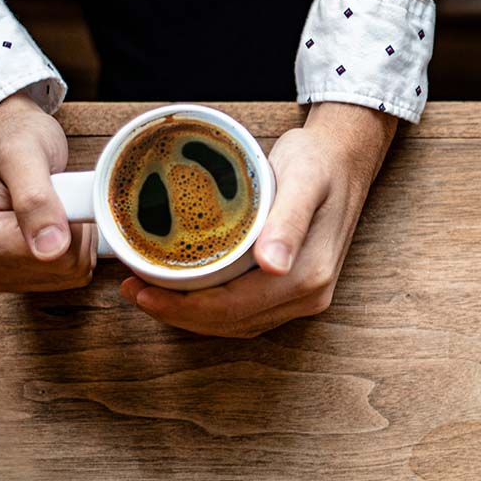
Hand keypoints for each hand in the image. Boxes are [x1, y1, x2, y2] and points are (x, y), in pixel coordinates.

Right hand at [0, 93, 95, 291]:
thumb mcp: (23, 156)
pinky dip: (76, 248)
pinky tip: (56, 224)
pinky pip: (73, 274)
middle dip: (77, 230)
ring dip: (78, 238)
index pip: (58, 255)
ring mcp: (3, 275)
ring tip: (54, 207)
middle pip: (68, 268)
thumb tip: (51, 249)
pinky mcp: (22, 278)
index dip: (73, 221)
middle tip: (57, 197)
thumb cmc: (13, 140)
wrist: (4, 139)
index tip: (56, 192)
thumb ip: (36, 200)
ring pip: (74, 273)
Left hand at [120, 102, 395, 336]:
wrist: (345, 158)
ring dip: (192, 316)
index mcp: (308, 274)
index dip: (182, 308)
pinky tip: (187, 293)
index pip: (233, 308)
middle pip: (231, 322)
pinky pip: (247, 313)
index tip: (142, 290)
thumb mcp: (303, 180)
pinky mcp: (296, 289)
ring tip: (150, 293)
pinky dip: (212, 310)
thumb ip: (288, 222)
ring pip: (237, 323)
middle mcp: (309, 294)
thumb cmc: (320, 162)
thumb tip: (273, 265)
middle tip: (135, 291)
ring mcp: (305, 296)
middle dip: (178, 314)